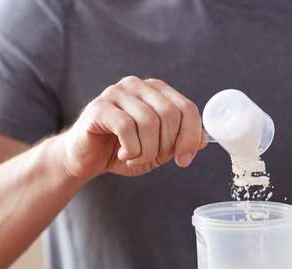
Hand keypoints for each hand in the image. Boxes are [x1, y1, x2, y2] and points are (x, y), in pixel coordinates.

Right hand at [62, 76, 204, 178]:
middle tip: (154, 159)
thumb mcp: (158, 150)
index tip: (184, 160)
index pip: (187, 109)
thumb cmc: (123, 151)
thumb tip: (205, 140)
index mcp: (156, 91)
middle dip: (168, 145)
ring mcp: (117, 93)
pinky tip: (124, 154)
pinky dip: (131, 149)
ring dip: (147, 151)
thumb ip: (180, 142)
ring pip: (149, 122)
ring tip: (136, 158)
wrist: (86, 158)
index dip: (191, 137)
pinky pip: (127, 127)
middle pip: (171, 114)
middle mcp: (138, 86)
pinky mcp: (99, 107)